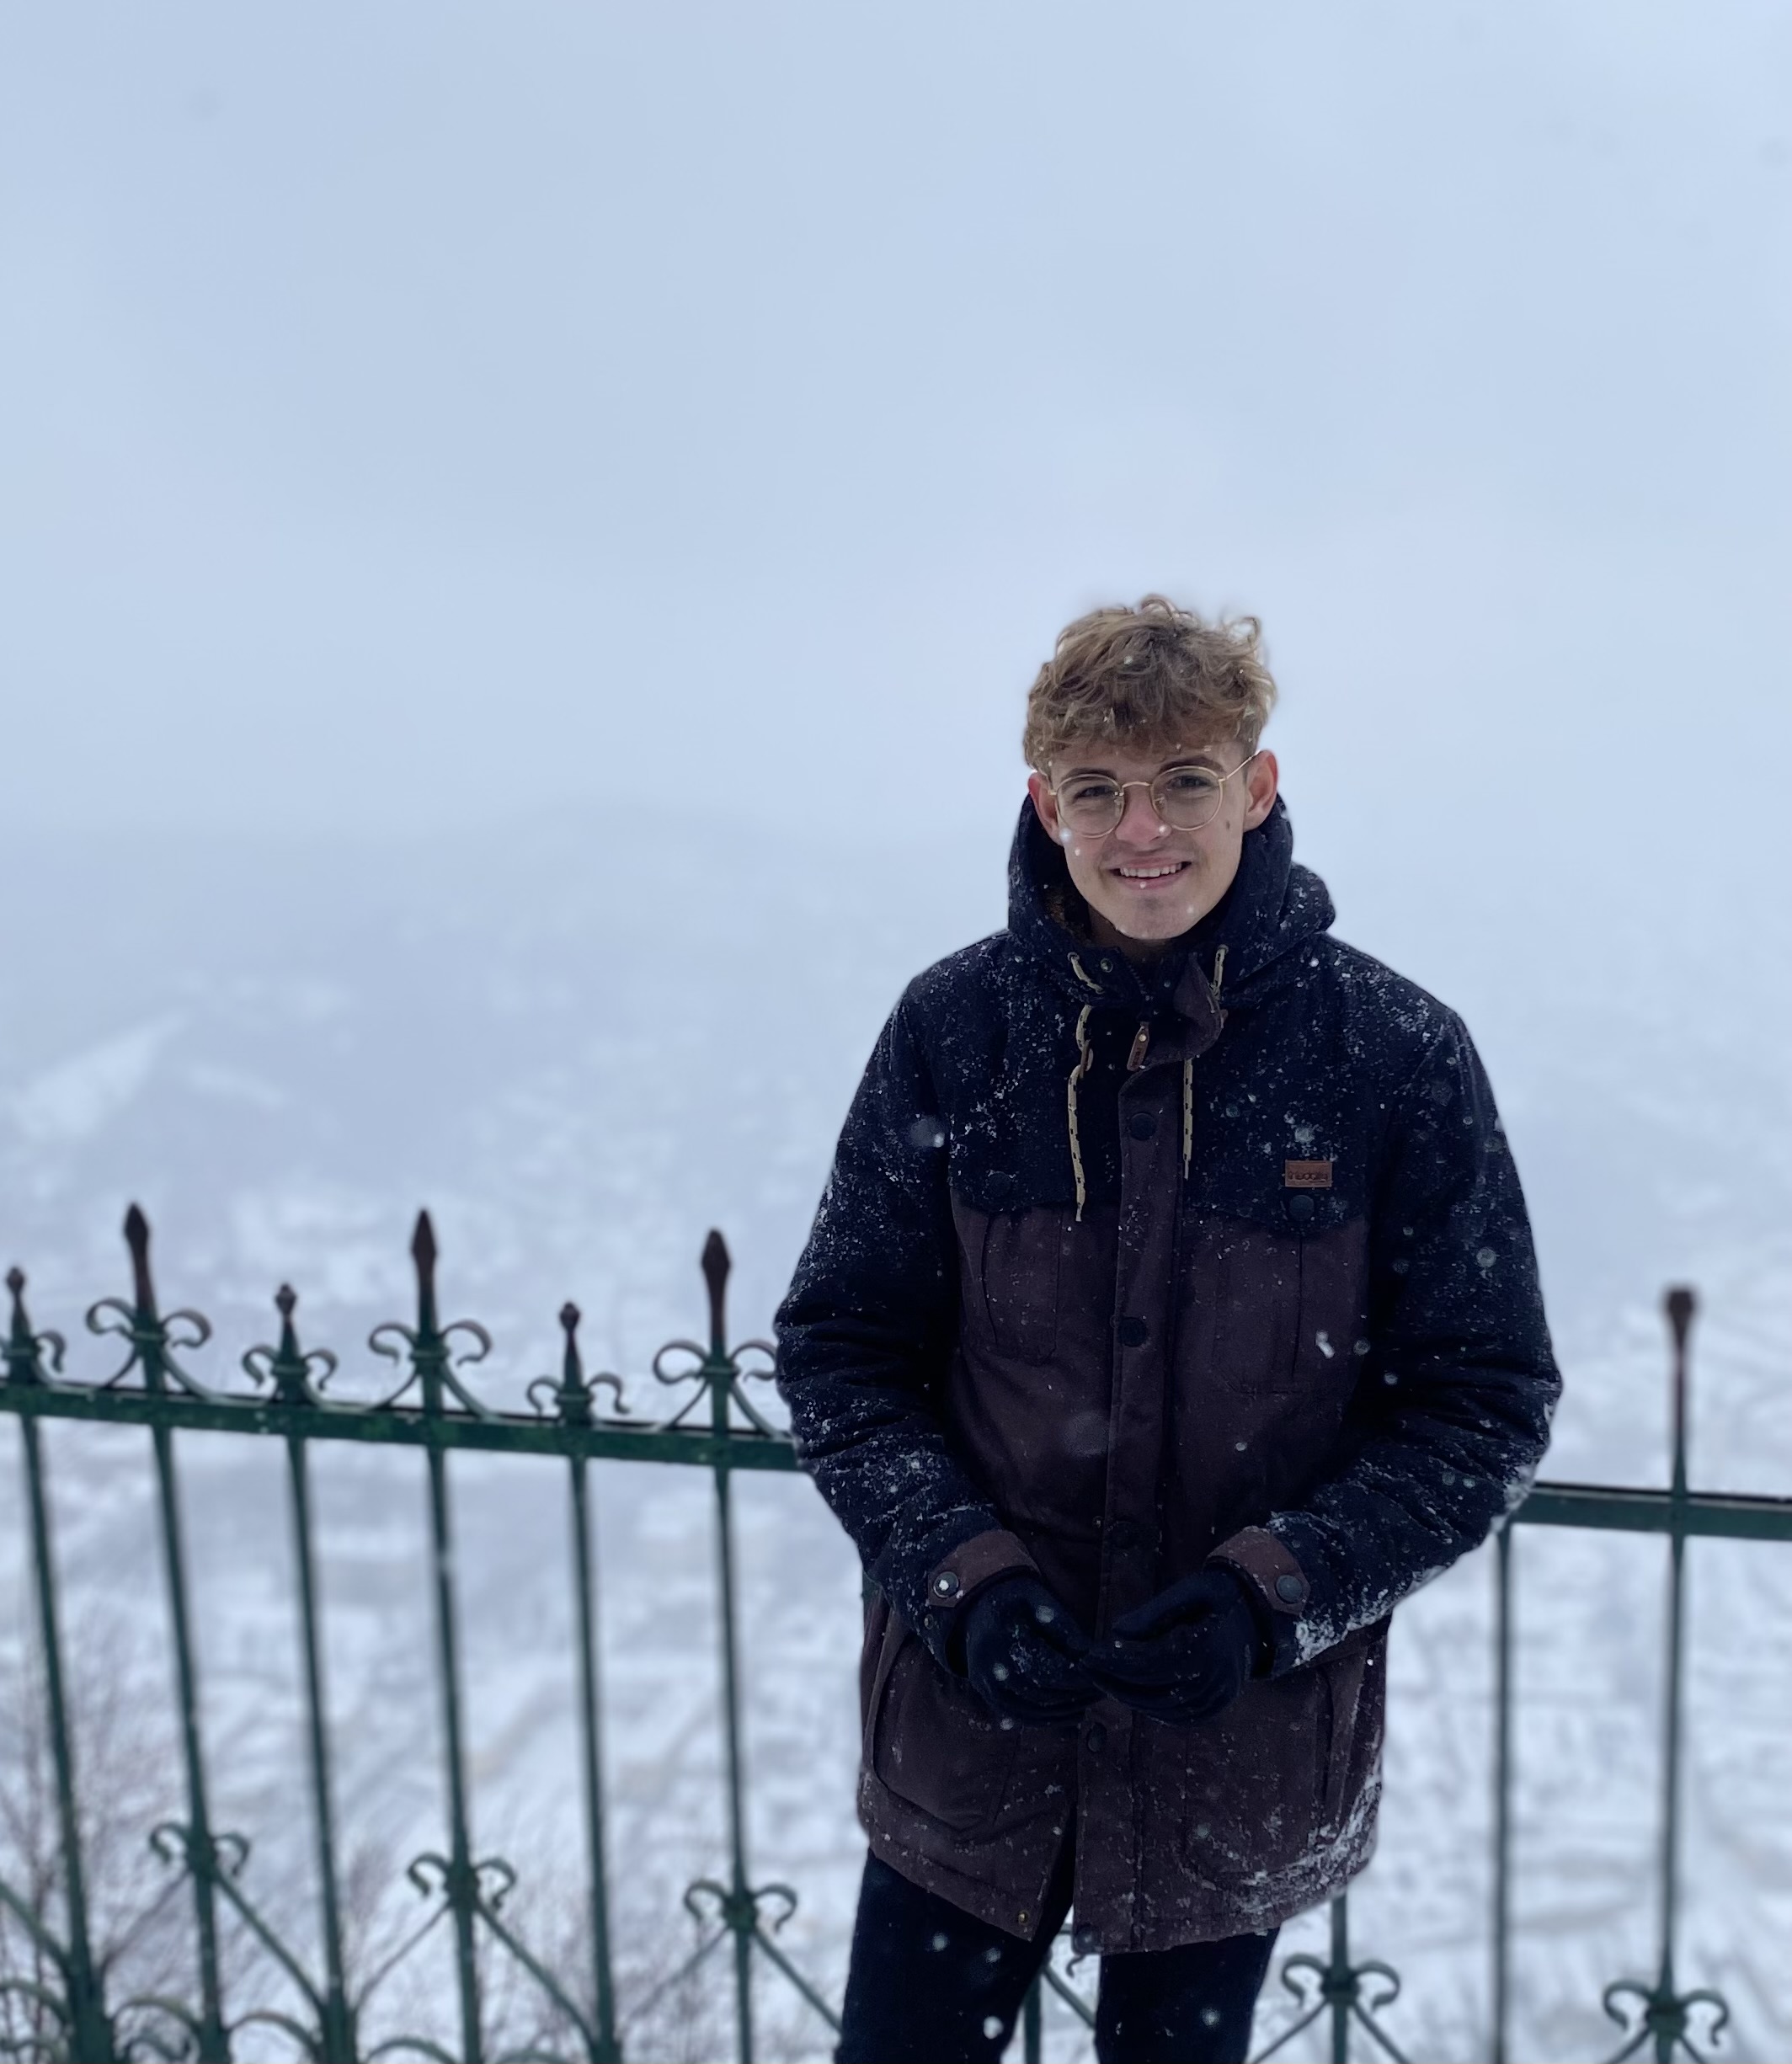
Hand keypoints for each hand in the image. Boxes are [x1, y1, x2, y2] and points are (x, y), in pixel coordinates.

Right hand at [960, 1575, 1099, 1724]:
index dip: (1075, 1679)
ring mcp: (984, 1681)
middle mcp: (990, 1663)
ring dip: (1062, 1712)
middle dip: (1073, 1696)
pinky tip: (1068, 1716)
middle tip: (1099, 1693)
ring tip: (1088, 1705)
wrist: (976, 1604)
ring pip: (1029, 1710)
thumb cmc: (1014, 1598)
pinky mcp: (985, 1691)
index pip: (1046, 1668)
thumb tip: (1088, 1654)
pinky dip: (1045, 1720)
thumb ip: (1061, 1625)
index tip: (1098, 1678)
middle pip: (1039, 1692)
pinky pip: (1017, 1714)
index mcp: (1004, 1636)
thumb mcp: (1038, 1599)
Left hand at [1085, 1566, 1267, 1723]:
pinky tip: (1133, 1696)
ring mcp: (1220, 1696)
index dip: (1117, 1662)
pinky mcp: (1220, 1704)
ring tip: (1104, 1682)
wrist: (1259, 1614)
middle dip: (1116, 1682)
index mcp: (1206, 1646)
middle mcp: (1215, 1677)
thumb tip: (1116, 1633)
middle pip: (1154, 1689)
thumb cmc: (1216, 1596)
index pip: (1150, 1662)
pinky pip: (1183, 1717)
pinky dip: (1155, 1710)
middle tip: (1089, 1670)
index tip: (1090, 1656)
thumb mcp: (1186, 1591)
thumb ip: (1152, 1612)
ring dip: (1131, 1699)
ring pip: (1166, 1709)